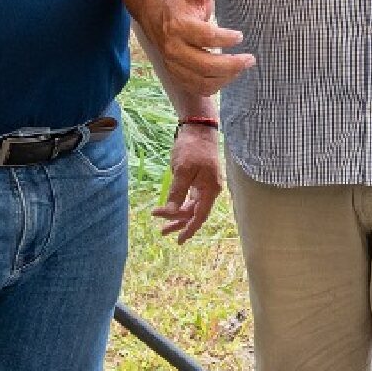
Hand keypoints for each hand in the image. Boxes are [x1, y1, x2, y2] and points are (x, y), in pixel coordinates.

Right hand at [147, 0, 254, 98]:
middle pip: (204, 65)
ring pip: (203, 81)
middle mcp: (173, 48)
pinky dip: (217, 85)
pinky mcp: (178, 77)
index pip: (204, 37)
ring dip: (227, 76)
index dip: (224, 38)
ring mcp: (174, 65)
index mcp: (177, 25)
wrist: (159, 19)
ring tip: (242, 65)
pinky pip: (199, 88)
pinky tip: (229, 74)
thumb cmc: (183, 4)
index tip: (240, 35)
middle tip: (250, 59)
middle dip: (231, 64)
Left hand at [154, 124, 224, 241]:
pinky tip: (170, 207)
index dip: (189, 229)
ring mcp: (205, 185)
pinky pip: (190, 197)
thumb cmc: (192, 148)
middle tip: (162, 231)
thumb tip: (171, 213)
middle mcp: (210, 190)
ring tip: (161, 220)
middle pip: (195, 213)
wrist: (198, 129)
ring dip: (177, 214)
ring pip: (192, 206)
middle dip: (179, 222)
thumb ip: (177, 193)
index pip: (200, 216)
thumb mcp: (181, 171)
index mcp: (210, 190)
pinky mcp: (200, 179)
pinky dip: (180, 203)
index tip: (179, 240)